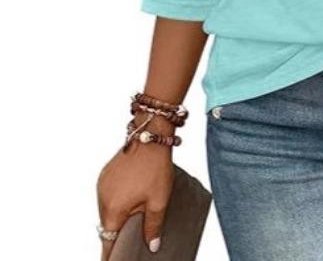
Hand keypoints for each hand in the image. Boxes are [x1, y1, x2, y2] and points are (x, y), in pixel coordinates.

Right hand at [96, 117, 174, 259]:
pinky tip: (132, 197)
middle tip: (131, 239)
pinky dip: (117, 201)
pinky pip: (108, 196)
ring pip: (107, 211)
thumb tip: (151, 246)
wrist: (151, 135)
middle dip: (118, 234)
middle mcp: (102, 199)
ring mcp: (102, 186)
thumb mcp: (159, 200)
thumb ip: (153, 226)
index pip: (107, 242)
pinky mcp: (105, 176)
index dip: (111, 256)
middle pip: (107, 227)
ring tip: (135, 216)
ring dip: (118, 216)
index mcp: (113, 210)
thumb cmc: (155, 166)